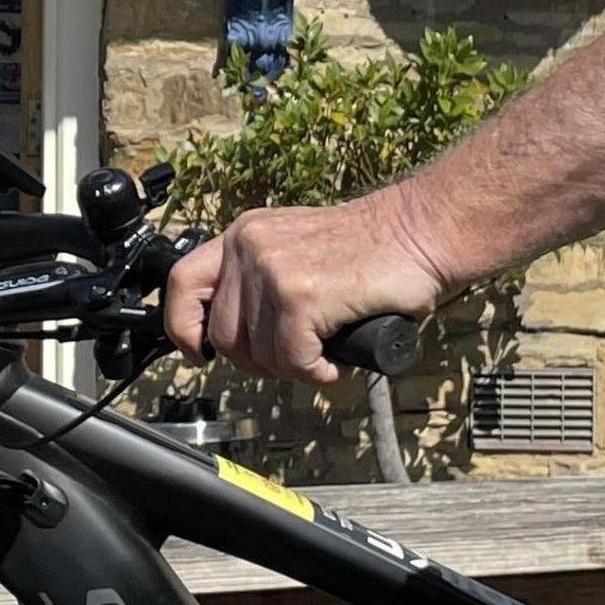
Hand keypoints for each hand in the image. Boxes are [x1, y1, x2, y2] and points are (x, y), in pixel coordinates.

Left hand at [163, 189, 453, 385]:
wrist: (422, 232)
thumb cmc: (373, 250)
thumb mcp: (297, 250)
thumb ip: (261, 281)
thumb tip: (232, 340)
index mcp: (244, 235)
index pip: (183, 283)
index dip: (183, 326)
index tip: (199, 353)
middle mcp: (249, 247)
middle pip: (224, 336)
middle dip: (259, 362)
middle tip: (297, 359)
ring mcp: (272, 270)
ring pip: (259, 354)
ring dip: (293, 368)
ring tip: (323, 355)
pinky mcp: (300, 295)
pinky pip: (292, 360)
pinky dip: (315, 373)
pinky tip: (334, 363)